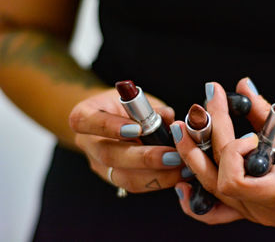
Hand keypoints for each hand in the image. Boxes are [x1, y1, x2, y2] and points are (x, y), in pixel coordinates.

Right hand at [69, 88, 184, 192]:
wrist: (111, 120)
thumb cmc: (124, 106)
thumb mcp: (133, 99)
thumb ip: (149, 108)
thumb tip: (169, 117)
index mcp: (84, 116)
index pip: (87, 121)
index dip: (111, 127)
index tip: (137, 128)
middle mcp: (87, 143)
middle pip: (109, 155)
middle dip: (144, 158)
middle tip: (173, 156)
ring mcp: (98, 164)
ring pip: (122, 177)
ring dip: (156, 175)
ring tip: (181, 167)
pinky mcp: (113, 178)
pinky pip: (134, 185)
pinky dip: (159, 181)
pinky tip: (178, 174)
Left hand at [172, 78, 274, 234]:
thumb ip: (267, 115)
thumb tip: (245, 85)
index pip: (233, 177)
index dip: (233, 150)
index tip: (248, 133)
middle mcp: (256, 209)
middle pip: (214, 177)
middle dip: (202, 139)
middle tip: (196, 110)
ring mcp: (248, 213)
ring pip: (208, 190)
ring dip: (192, 157)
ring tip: (182, 131)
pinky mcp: (246, 210)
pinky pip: (213, 210)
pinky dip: (195, 195)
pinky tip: (182, 181)